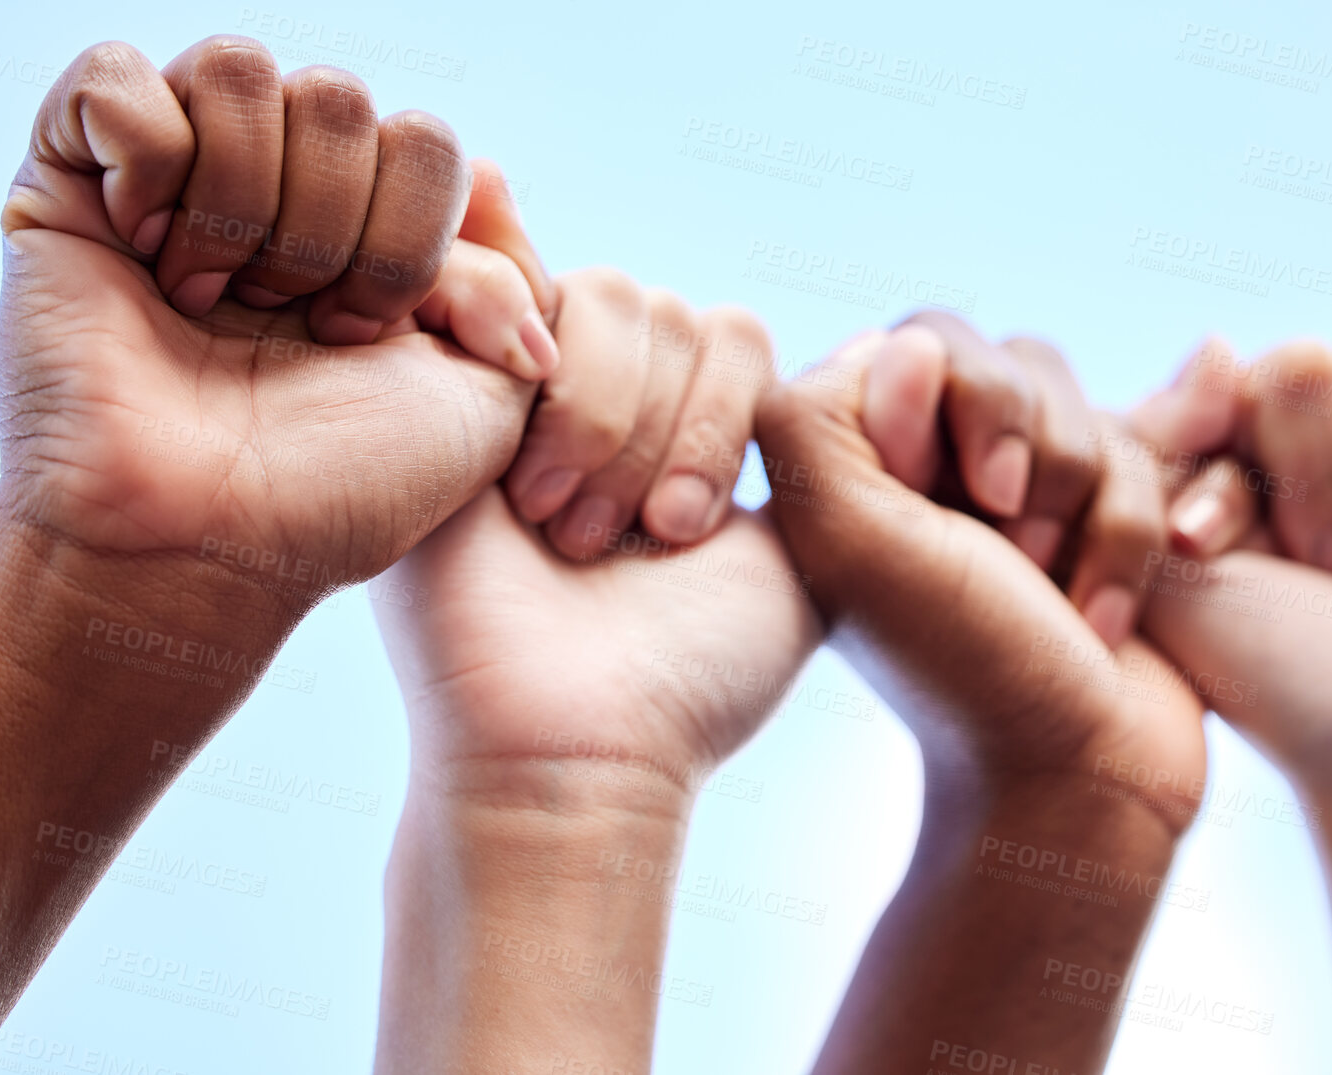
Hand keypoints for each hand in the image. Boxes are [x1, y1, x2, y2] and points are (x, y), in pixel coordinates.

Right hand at [0, 37, 555, 607]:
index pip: (427, 141)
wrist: (204, 548)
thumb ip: (512, 279)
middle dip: (331, 233)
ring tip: (213, 302)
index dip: (409, 242)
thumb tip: (488, 175)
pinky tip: (143, 254)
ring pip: (240, 70)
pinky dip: (147, 162)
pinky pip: (120, 79)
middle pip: (341, 100)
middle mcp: (278, 192)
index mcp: (371, 232)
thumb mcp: (487, 395)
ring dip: (243, 205)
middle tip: (287, 325)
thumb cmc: (342, 490)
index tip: (364, 338)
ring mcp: (175, 178)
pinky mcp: (70, 177)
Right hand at [369, 274, 819, 1074]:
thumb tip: (890, 343)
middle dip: (668, 426)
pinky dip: (539, 368)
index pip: (731, 333)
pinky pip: (503, 285)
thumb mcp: (812, 555)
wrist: (566, 745)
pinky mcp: (442, 394)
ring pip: (605, 295)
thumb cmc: (691, 679)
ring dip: (606, 419)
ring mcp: (515, 399)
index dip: (727, 414)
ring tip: (570, 532)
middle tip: (636, 538)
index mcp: (674, 440)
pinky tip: (522, 478)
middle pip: (670, 309)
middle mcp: (597, 409)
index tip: (691, 533)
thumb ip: (847, 446)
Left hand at [758, 314, 1204, 816]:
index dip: (962, 403)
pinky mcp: (1101, 515)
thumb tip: (908, 345)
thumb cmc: (963, 664)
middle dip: (1035, 455)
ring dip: (1087, 506)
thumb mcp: (853, 540)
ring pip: (1085, 407)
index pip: (923, 340)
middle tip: (1013, 551)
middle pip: (1012, 359)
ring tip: (1056, 594)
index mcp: (855, 460)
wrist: (1081, 776)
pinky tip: (1101, 618)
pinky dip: (1132, 538)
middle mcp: (932, 464)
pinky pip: (1145, 453)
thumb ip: (827, 419)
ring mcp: (1021, 490)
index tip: (957, 502)